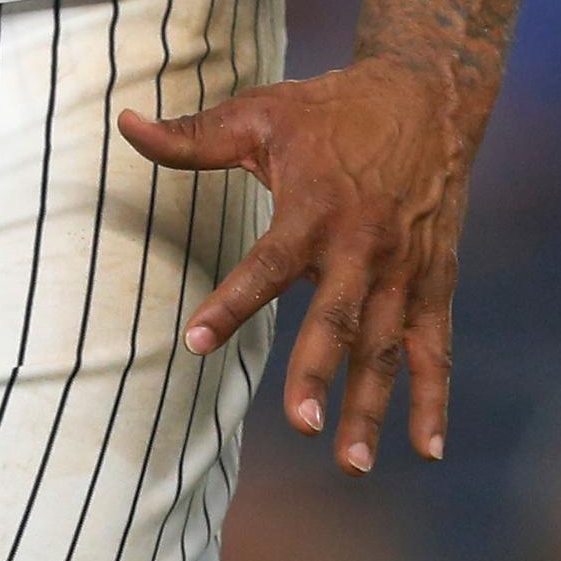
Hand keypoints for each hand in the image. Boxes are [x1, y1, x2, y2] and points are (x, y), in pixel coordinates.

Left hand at [116, 54, 478, 475]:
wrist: (427, 97)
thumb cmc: (330, 109)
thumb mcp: (260, 115)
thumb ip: (192, 136)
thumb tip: (124, 124)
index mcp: (314, 208)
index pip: (268, 263)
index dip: (232, 302)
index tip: (195, 339)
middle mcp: (363, 246)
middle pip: (338, 318)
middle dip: (318, 372)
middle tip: (299, 424)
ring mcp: (405, 271)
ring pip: (386, 349)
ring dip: (371, 406)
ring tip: (350, 463)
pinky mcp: (436, 285)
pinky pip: (435, 350)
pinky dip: (434, 400)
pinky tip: (427, 451)